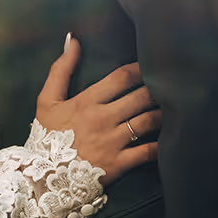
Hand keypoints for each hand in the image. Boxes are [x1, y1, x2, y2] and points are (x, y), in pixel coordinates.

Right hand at [35, 35, 159, 185]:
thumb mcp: (46, 100)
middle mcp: (103, 119)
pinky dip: (163, 144)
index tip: (150, 64)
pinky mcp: (120, 163)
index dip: (139, 68)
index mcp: (86, 101)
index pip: (121, 78)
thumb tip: (73, 39)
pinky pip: (149, 152)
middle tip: (171, 83)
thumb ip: (60, 69)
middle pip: (140, 97)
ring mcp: (113, 142)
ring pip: (148, 121)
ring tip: (174, 106)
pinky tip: (172, 137)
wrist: (43, 177)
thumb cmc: (46, 136)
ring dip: (164, 113)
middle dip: (157, 88)